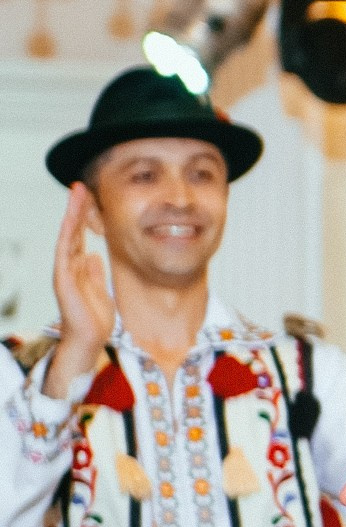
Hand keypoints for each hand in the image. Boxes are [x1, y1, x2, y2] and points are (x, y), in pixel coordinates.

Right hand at [47, 185, 112, 399]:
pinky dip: (66, 237)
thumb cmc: (95, 320)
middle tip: (80, 186)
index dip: (82, 216)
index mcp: (78, 268)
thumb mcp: (101, 291)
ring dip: (70, 215)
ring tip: (75, 195)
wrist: (89, 340)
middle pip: (71, 231)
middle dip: (76, 209)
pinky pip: (64, 254)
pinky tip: (68, 222)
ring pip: (66, 237)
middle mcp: (69, 266)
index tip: (88, 196)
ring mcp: (64, 272)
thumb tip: (94, 256)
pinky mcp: (63, 281)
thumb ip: (96, 273)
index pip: (79, 236)